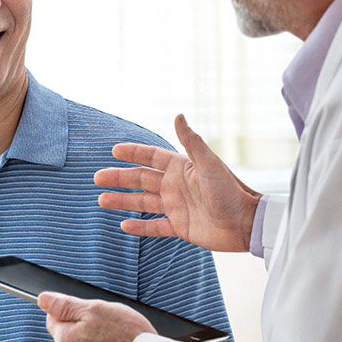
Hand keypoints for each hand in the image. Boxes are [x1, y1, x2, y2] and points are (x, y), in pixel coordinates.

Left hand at [40, 292, 155, 341]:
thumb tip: (43, 299)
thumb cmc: (127, 336)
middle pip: (68, 338)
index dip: (72, 312)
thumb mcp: (95, 309)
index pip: (53, 319)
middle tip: (107, 327)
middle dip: (83, 330)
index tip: (89, 313)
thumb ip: (65, 305)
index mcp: (64, 340)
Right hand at [95, 115, 259, 252]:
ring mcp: (176, 207)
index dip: (133, 152)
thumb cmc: (230, 191)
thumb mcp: (209, 163)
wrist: (244, 223)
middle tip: (96, 177)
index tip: (114, 150)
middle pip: (141, 179)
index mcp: (181, 168)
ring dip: (122, 201)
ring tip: (102, 200)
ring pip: (142, 202)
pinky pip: (155, 226)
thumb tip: (179, 115)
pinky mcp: (180, 227)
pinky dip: (139, 227)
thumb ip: (191, 141)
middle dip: (119, 178)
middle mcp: (175, 186)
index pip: (151, 157)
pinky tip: (124, 225)